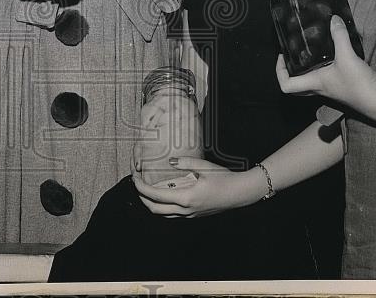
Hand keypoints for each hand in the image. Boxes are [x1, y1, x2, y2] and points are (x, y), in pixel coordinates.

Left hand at [130, 157, 250, 217]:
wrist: (241, 194)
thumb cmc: (225, 179)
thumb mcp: (205, 167)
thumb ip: (185, 162)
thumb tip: (170, 160)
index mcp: (186, 198)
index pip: (155, 195)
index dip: (141, 187)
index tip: (135, 177)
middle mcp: (185, 210)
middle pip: (154, 209)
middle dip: (141, 197)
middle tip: (137, 183)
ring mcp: (189, 215)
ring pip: (163, 214)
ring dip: (151, 203)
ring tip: (146, 189)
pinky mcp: (194, 215)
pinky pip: (172, 214)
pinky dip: (162, 206)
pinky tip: (163, 195)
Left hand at [276, 15, 375, 116]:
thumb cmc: (357, 83)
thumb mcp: (346, 56)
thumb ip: (339, 36)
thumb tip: (334, 19)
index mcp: (314, 83)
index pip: (286, 86)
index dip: (279, 72)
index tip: (282, 57)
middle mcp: (319, 89)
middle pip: (295, 87)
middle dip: (289, 73)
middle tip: (291, 57)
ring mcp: (329, 90)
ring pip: (309, 83)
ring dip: (305, 71)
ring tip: (307, 53)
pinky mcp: (340, 88)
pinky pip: (324, 80)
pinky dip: (321, 70)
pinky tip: (329, 58)